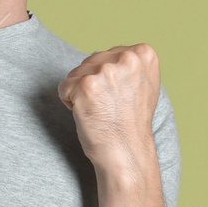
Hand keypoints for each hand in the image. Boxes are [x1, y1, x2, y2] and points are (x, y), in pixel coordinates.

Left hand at [57, 44, 160, 176]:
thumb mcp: (142, 83)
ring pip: (76, 74)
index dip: (109, 79)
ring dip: (81, 93)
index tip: (122, 97)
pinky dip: (70, 102)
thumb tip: (109, 55)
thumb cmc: (131, 121)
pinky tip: (89, 114)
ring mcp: (106, 71)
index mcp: (143, 54)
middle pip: (90, 61)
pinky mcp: (86, 86)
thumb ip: (128, 65)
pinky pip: (64, 88)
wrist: (127, 152)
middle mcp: (127, 59)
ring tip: (101, 110)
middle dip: (93, 84)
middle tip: (110, 107)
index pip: (108, 55)